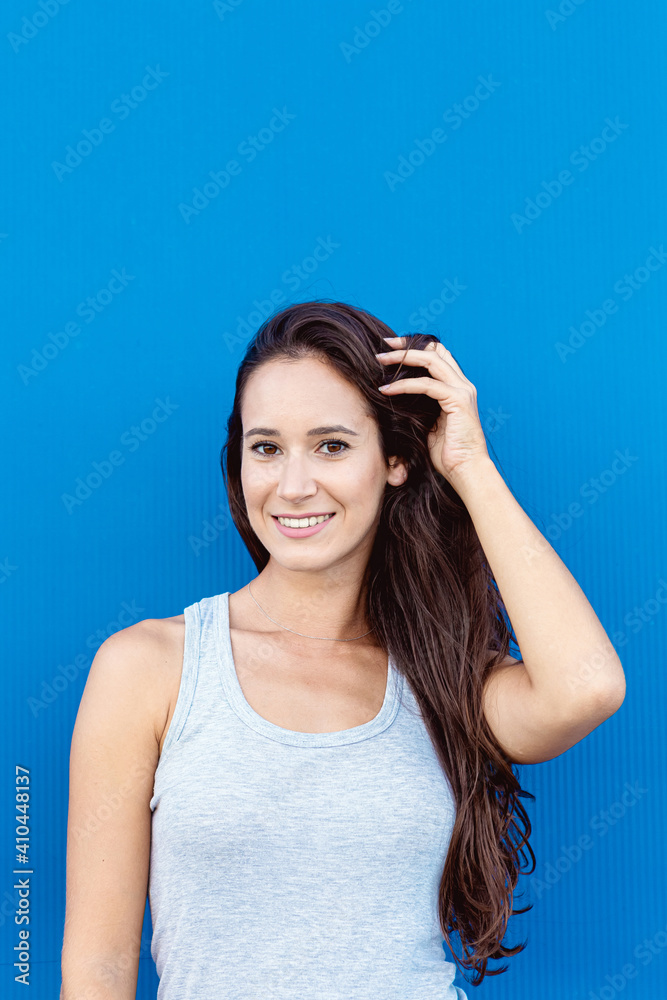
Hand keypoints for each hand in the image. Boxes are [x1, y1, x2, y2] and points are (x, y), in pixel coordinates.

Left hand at [375, 336, 489, 485]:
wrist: (466, 471)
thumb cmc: (447, 454)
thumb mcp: (429, 424)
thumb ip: (420, 407)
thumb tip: (396, 399)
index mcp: (457, 388)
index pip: (438, 356)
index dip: (415, 348)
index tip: (391, 349)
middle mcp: (463, 384)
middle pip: (435, 351)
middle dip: (407, 346)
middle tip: (383, 347)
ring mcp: (462, 391)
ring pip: (431, 360)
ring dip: (403, 359)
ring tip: (380, 360)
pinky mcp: (458, 401)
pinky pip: (426, 385)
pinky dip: (404, 385)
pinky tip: (387, 389)